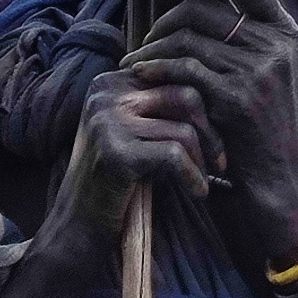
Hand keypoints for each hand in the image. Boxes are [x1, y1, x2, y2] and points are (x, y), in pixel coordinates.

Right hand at [50, 69, 225, 240]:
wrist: (78, 221)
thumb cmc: (116, 176)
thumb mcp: (134, 129)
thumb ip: (161, 105)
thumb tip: (216, 92)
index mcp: (111, 81)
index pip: (176, 76)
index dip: (204, 108)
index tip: (215, 139)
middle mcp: (106, 94)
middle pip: (185, 96)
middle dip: (211, 132)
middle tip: (219, 161)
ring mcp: (108, 120)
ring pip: (184, 129)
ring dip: (201, 160)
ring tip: (203, 182)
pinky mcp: (115, 151)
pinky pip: (174, 155)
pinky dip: (193, 176)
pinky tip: (197, 191)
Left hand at [119, 0, 297, 260]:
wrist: (276, 180)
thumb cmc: (259, 128)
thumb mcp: (266, 77)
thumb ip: (244, 41)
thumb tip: (199, 5)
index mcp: (285, 33)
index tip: (176, 2)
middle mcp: (276, 44)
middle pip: (204, 6)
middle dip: (166, 20)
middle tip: (147, 40)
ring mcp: (259, 68)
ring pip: (188, 36)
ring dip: (152, 47)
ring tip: (134, 62)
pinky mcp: (238, 95)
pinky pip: (184, 66)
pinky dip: (156, 67)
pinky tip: (140, 75)